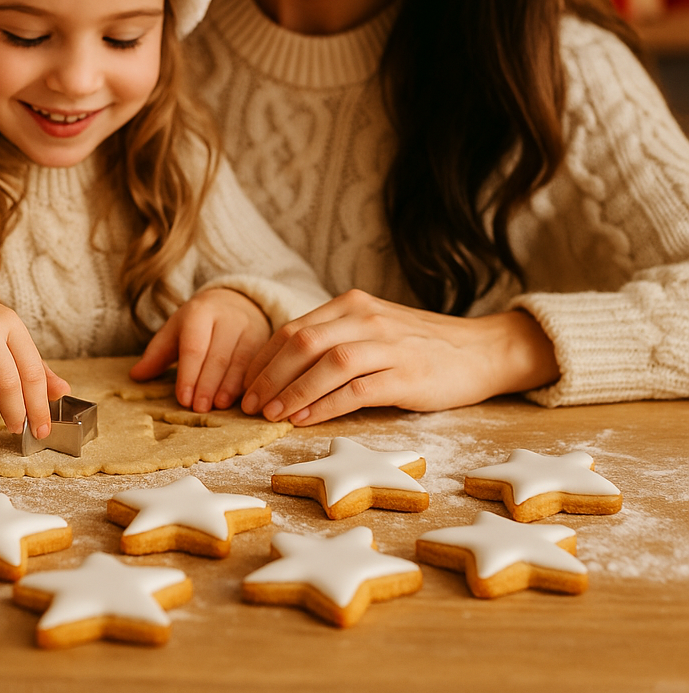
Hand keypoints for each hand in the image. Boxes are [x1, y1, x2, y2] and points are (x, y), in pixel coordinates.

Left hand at [129, 288, 271, 411]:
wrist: (235, 302)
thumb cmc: (199, 323)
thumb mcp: (175, 331)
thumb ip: (156, 354)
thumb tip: (136, 376)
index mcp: (200, 312)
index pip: (194, 346)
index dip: (188, 374)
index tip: (183, 398)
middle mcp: (227, 317)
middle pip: (217, 355)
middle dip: (207, 384)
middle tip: (199, 408)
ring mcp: (249, 326)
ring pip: (240, 361)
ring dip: (229, 387)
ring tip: (218, 406)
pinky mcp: (265, 339)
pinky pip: (257, 363)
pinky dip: (248, 383)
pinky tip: (240, 400)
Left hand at [239, 289, 558, 424]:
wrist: (481, 351)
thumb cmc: (419, 346)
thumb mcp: (372, 329)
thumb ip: (334, 339)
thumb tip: (282, 369)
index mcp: (351, 304)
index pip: (293, 328)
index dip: (263, 358)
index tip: (244, 384)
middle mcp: (365, 318)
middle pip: (302, 342)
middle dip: (269, 374)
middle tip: (248, 404)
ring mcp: (388, 344)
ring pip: (326, 363)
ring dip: (292, 390)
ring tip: (271, 414)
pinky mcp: (406, 374)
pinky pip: (356, 389)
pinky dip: (324, 405)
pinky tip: (304, 420)